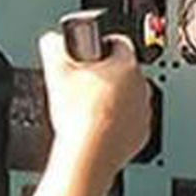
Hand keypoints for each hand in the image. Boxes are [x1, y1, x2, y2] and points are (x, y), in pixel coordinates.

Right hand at [38, 31, 150, 176]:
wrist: (87, 154)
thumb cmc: (78, 116)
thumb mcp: (55, 69)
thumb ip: (53, 46)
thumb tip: (52, 40)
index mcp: (126, 65)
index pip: (118, 41)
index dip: (99, 44)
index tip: (88, 53)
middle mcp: (141, 87)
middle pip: (123, 70)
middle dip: (105, 74)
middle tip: (83, 83)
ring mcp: (143, 113)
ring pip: (128, 96)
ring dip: (113, 98)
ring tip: (88, 107)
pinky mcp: (140, 135)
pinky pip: (130, 121)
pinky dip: (116, 121)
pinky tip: (97, 125)